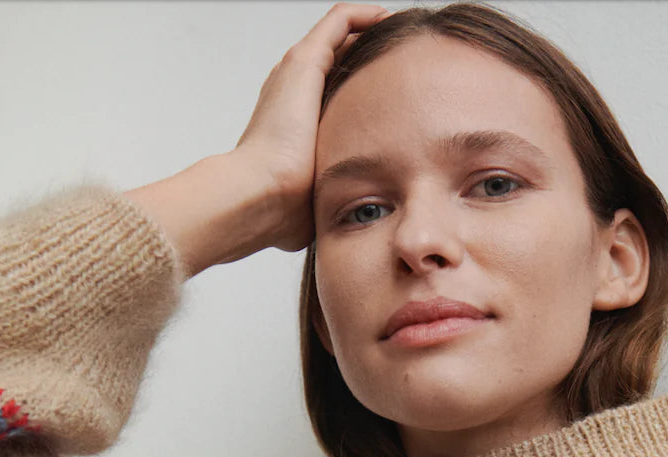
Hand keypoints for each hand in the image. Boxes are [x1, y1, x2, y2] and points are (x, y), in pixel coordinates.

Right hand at [126, 2, 390, 274]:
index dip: (364, 93)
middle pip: (338, 62)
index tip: (395, 98)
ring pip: (340, 36)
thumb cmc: (283, 212)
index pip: (334, 96)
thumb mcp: (318, 202)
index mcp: (295, 124)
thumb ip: (332, 202)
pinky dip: (365, 15)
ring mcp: (295, 73)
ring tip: (403, 35)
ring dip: (371, 33)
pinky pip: (340, 20)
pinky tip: (390, 18)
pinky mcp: (304, 60)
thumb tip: (348, 224)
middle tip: (406, 63)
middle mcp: (292, 92)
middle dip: (370, 61)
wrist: (261, 198)